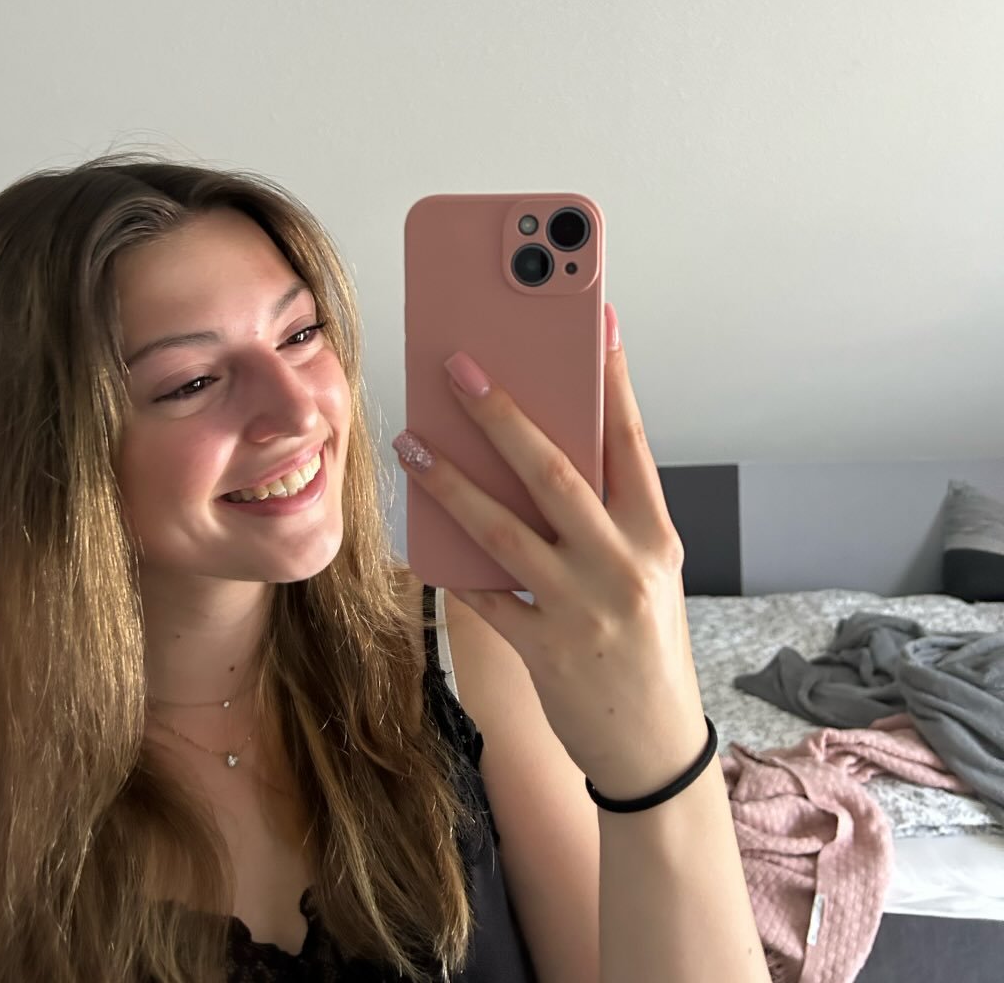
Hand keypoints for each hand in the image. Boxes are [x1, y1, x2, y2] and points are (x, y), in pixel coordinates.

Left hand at [392, 303, 709, 798]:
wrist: (655, 746)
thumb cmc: (648, 644)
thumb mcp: (647, 572)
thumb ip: (606, 517)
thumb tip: (546, 452)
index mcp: (656, 535)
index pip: (631, 441)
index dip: (611, 379)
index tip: (594, 322)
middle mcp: (622, 564)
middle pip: (555, 473)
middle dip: (504, 415)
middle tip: (460, 368)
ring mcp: (581, 608)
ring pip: (503, 530)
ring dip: (451, 482)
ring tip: (412, 444)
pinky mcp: (543, 649)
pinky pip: (482, 596)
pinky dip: (449, 565)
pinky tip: (416, 534)